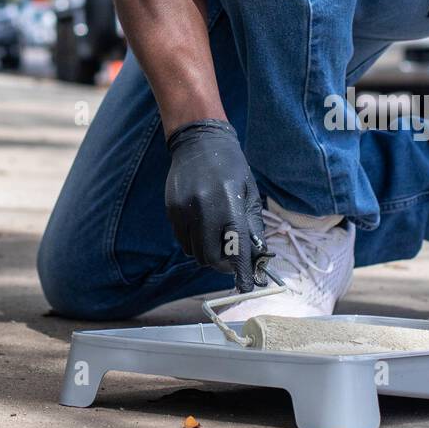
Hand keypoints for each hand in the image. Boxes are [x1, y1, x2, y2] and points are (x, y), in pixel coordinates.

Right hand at [164, 119, 268, 291]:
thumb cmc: (230, 167)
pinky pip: (183, 240)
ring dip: (208, 253)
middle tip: (232, 258)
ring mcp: (184, 210)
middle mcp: (203, 208)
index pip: (236, 248)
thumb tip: (257, 257)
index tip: (247, 286)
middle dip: (223, 264)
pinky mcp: (171, 209)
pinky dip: (195, 241)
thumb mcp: (249, 192)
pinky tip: (203, 226)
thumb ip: (252, 226)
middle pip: (210, 258)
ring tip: (217, 237)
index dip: (241, 272)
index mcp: (228, 203)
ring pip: (194, 252)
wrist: (198, 141)